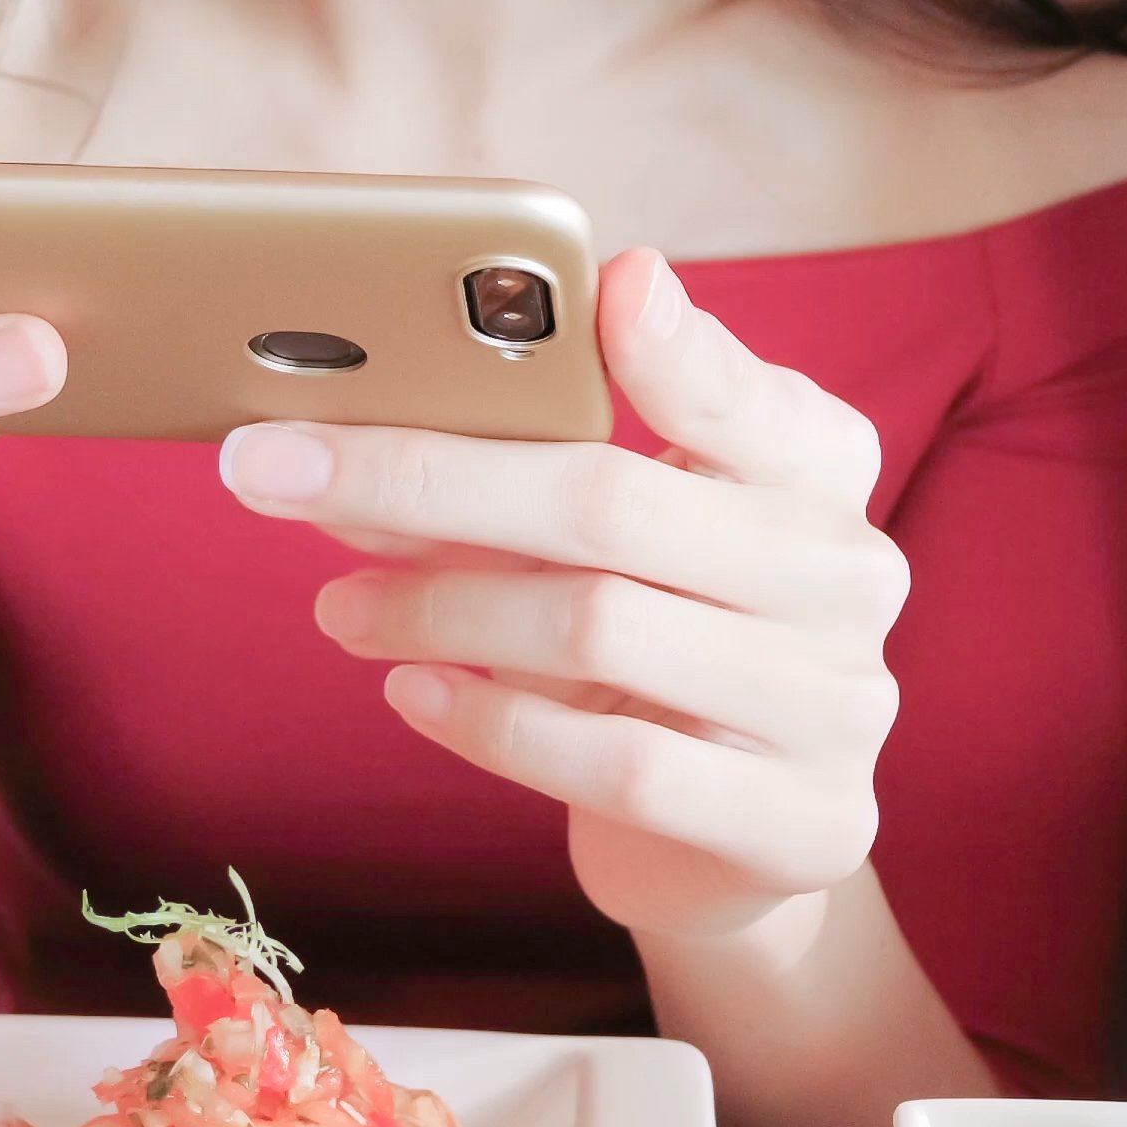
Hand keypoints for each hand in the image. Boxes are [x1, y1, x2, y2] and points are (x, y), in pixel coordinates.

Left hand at [220, 251, 908, 939]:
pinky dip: (493, 723)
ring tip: (339, 605)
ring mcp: (837, 704)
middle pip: (613, 504)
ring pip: (600, 629)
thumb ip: (540, 463)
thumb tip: (377, 410)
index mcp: (818, 469)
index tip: (602, 281)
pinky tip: (411, 691)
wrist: (731, 846)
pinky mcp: (802, 823)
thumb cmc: (660, 645)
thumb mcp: (619, 541)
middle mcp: (846, 573)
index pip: (747, 394)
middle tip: (281, 472)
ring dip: (438, 608)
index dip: (677, 345)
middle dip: (427, 478)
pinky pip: (618, 763)